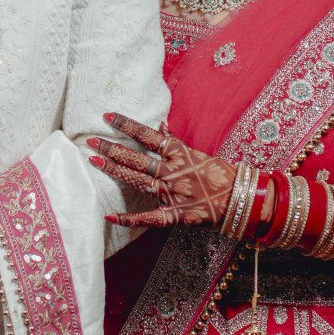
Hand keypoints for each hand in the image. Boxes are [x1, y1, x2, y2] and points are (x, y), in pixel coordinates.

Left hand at [87, 112, 236, 229]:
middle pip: (136, 157)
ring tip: (94, 161)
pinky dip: (128, 218)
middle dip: (111, 148)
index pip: (148, 135)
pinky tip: (109, 216)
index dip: (127, 125)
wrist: (243, 199)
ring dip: (114, 171)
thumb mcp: (198, 153)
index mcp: (179, 153)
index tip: (108, 116)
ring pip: (137, 179)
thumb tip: (159, 124)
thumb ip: (175, 141)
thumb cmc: (221, 174)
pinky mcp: (175, 214)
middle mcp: (172, 171)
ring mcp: (172, 193)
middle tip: (90, 141)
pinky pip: (148, 217)